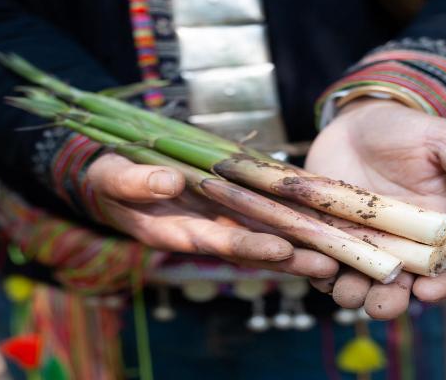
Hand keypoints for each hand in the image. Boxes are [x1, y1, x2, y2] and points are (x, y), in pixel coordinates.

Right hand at [84, 153, 338, 278]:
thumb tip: (168, 183)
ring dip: (298, 247)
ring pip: (262, 236)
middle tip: (329, 267)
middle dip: (289, 259)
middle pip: (251, 247)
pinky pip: (261, 215)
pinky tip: (320, 221)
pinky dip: (289, 220)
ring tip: (337, 255)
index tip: (281, 250)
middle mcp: (201, 231)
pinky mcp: (226, 206)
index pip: (216, 241)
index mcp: (173, 231)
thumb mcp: (114, 177)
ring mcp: (216, 221)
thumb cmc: (108, 178)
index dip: (248, 246)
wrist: (112, 178)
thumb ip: (136, 182)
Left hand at [305, 99, 445, 318]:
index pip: (443, 273)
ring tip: (346, 290)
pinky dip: (317, 271)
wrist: (358, 121)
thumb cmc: (407, 130)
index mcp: (435, 234)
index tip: (428, 292)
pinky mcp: (328, 236)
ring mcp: (362, 244)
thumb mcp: (441, 140)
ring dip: (351, 294)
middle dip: (389, 302)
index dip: (439, 288)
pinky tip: (314, 267)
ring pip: (358, 283)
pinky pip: (323, 263)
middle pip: (398, 289)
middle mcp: (399, 248)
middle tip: (380, 305)